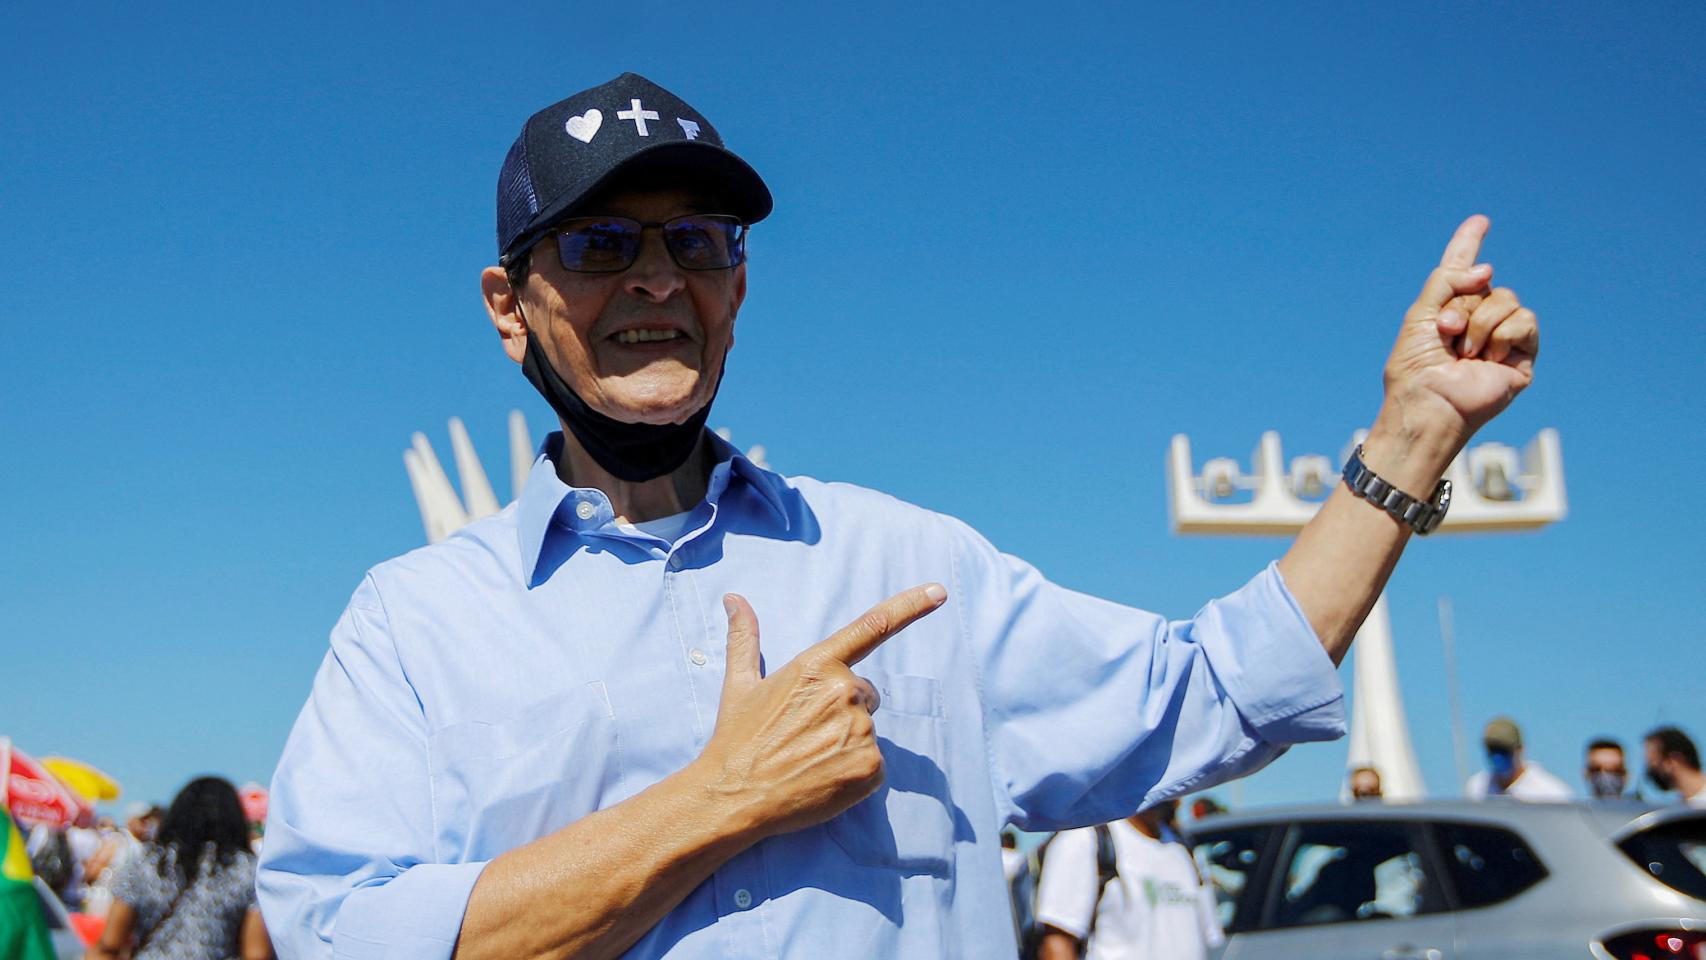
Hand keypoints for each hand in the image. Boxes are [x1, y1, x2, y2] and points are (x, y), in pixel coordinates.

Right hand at [695, 584, 947, 839]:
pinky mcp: (871, 766)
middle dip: (844, 710)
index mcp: (817, 665)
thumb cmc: (736, 739)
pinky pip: (875, 763)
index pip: (873, 626)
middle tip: (805, 734)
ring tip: (809, 758)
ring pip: (868, 730)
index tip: (939, 592)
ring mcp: (861, 729)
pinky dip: (855, 771)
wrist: (733, 797)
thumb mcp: (740, 684)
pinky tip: (823, 777)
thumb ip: (745, 638)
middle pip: (866, 694)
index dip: (911, 606)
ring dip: (847, 742)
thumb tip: (733, 597)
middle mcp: (844, 691)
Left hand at [1382, 215, 1539, 441]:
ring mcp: (1501, 336)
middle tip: (1446, 333)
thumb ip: (1447, 280)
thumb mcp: (1421, 314)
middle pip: (1485, 285)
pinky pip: (1525, 320)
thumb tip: (1488, 271)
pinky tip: (1487, 358)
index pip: (1462, 270)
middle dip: (1462, 305)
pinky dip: (1502, 334)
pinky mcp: (1522, 354)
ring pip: (1507, 299)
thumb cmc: (1416, 368)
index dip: (1470, 244)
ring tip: (1464, 352)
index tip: (1480, 221)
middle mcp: (1477, 320)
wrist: (1429, 403)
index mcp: (1449, 309)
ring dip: (1480, 323)